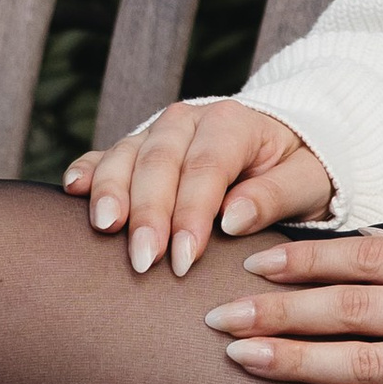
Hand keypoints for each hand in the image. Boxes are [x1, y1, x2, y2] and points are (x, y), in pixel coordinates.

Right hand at [64, 100, 337, 279]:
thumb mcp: (309, 182)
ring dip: (111, 193)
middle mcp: (190, 121)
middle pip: (159, 162)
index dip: (191, 212)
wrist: (285, 151)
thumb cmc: (300, 171)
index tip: (182, 258)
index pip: (207, 166)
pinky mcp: (135, 150)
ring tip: (104, 229)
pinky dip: (88, 171)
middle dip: (148, 213)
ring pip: (125, 156)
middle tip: (144, 262)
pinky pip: (104, 156)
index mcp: (235, 123)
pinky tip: (72, 190)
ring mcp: (157, 133)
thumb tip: (233, 219)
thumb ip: (276, 196)